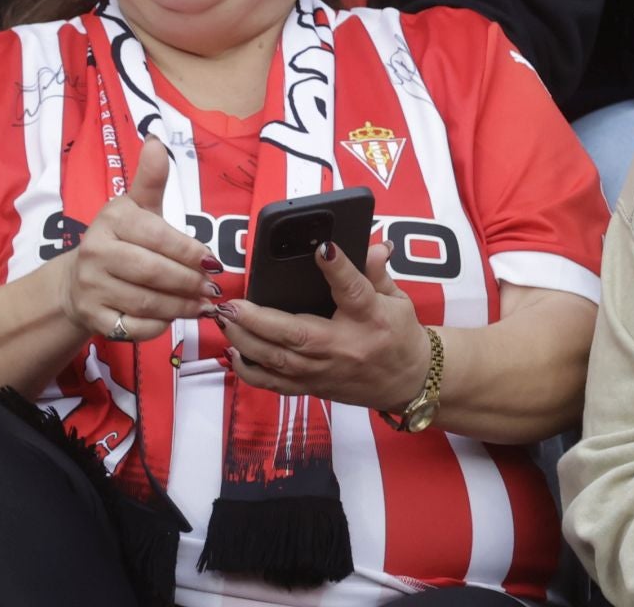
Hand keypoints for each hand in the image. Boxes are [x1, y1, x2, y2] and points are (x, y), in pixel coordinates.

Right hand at [56, 137, 219, 341]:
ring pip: (146, 302)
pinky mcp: (93, 318)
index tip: (213, 261)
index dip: (189, 251)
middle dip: (189, 282)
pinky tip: (174, 319)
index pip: (157, 236)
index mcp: (111, 220)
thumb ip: (151, 179)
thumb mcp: (135, 207)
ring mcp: (91, 288)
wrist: (75, 282)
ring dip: (181, 306)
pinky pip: (133, 328)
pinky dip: (158, 326)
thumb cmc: (118, 241)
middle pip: (153, 272)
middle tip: (212, 287)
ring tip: (203, 304)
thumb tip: (156, 140)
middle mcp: (96, 253)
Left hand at [221, 240, 432, 409]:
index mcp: (370, 317)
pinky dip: (251, 371)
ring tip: (225, 322)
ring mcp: (325, 371)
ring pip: (278, 361)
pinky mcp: (313, 387)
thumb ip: (377, 271)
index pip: (353, 290)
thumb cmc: (400, 335)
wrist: (408, 382)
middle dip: (260, 320)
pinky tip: (233, 353)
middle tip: (233, 304)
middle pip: (298, 334)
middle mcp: (344, 346)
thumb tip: (373, 245)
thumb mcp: (397, 298)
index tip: (322, 249)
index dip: (337, 269)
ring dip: (246, 342)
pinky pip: (275, 384)